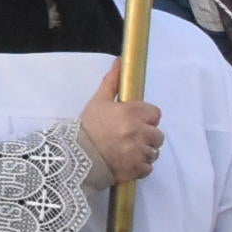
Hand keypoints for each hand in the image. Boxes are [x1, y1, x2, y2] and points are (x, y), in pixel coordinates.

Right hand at [77, 67, 163, 186]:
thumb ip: (112, 82)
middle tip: (128, 137)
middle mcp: (139, 132)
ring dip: (143, 151)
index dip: (145, 117)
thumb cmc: (87, 127)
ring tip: (126, 151)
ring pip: (153, 152)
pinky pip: (147, 168)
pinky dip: (139, 166)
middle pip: (157, 135)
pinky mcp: (136, 169)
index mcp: (132, 113)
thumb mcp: (98, 101)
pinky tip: (125, 162)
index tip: (133, 121)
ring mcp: (139, 152)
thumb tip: (120, 61)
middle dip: (146, 136)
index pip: (155, 114)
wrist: (74, 157)